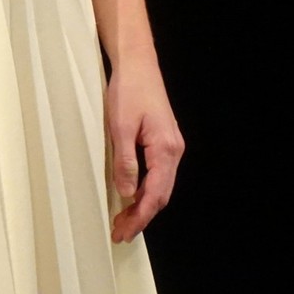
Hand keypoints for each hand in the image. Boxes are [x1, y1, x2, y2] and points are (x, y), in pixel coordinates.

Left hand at [106, 53, 183, 242]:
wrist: (137, 62)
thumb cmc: (129, 89)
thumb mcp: (120, 125)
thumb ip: (125, 161)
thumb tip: (126, 193)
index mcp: (165, 149)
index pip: (154, 195)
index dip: (139, 217)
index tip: (122, 231)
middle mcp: (174, 150)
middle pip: (160, 195)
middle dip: (141, 216)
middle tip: (119, 231)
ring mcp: (170, 145)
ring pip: (160, 185)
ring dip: (143, 204)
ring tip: (123, 218)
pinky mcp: (163, 139)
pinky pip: (157, 172)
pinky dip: (145, 188)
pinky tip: (132, 193)